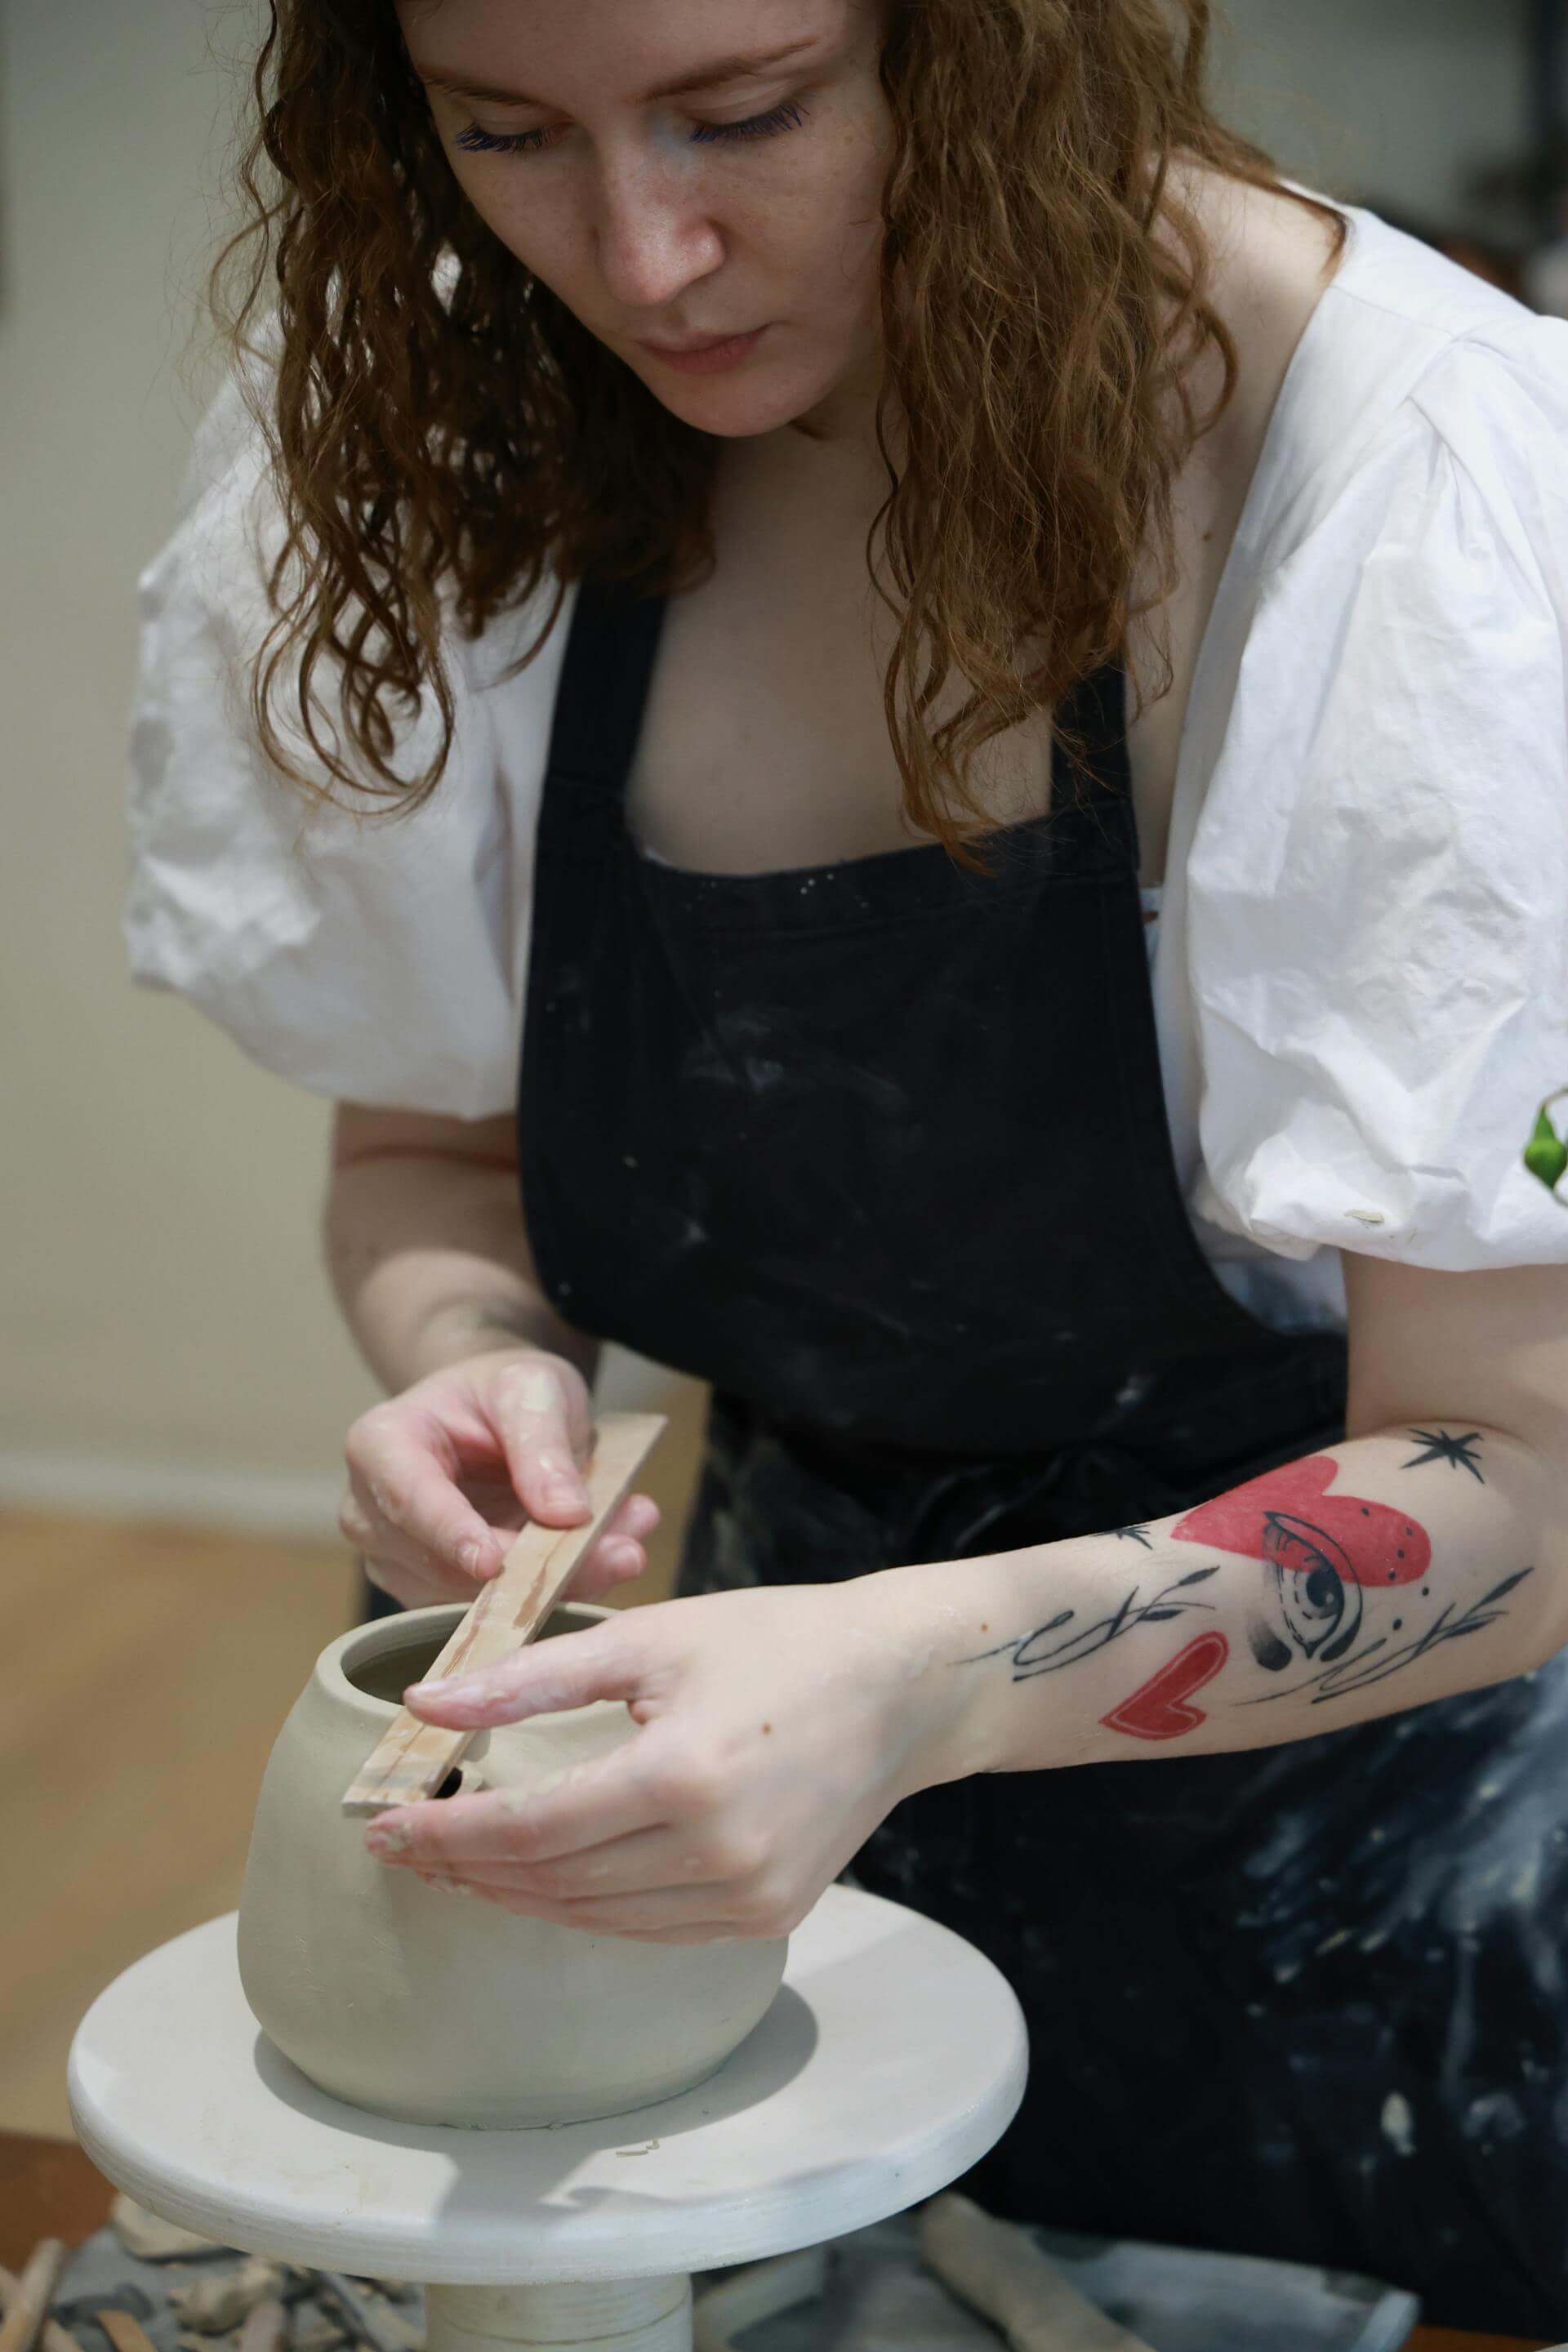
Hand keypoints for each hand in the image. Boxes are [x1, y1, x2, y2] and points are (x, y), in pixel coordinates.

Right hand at [338, 1347, 658, 1609]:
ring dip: (557, 1581)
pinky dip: (554, 1588)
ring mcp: (397, 1559)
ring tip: (626, 1549)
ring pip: (472, 1596)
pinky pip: (492, 1607)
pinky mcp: (434, 1590)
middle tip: (620, 1552)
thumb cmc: (502, 1389)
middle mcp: (371, 1510)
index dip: (450, 1534)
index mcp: (379, 1444)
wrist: (494, 1410)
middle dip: (532, 1567)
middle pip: (443, 1560)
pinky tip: (606, 1558)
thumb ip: (543, 1443)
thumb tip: (563, 1515)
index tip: (495, 1563)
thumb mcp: (533, 1388)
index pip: (407, 1497)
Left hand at [362, 1576, 971, 1942]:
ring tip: (460, 1859)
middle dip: (467, 1865)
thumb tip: (425, 1707)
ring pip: (594, 1917)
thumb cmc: (778, 1642)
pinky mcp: (766, 1916)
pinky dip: (585, 1906)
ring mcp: (747, 1898)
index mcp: (683, 1776)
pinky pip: (647, 1927)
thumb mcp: (652, 1637)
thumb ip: (532, 1678)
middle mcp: (717, 1855)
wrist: (902, 1686)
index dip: (447, 1832)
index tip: (381, 1825)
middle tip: (403, 1842)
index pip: (532, 1828)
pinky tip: (543, 1876)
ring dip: (518, 1894)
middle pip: (553, 1882)